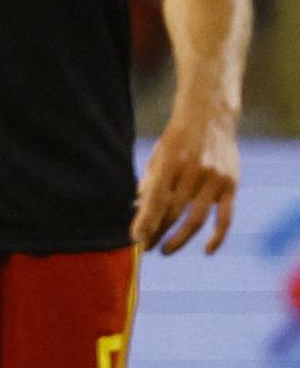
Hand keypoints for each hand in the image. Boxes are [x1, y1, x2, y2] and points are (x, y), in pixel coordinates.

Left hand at [130, 117, 238, 254]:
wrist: (210, 116)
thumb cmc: (177, 137)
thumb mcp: (158, 154)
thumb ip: (150, 181)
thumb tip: (138, 209)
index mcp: (171, 163)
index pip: (156, 200)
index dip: (145, 222)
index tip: (136, 239)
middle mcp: (194, 172)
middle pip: (173, 212)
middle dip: (157, 232)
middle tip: (145, 247)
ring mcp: (215, 180)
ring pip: (196, 219)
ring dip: (179, 239)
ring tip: (164, 250)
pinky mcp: (231, 185)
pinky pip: (226, 217)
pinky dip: (217, 237)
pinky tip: (206, 251)